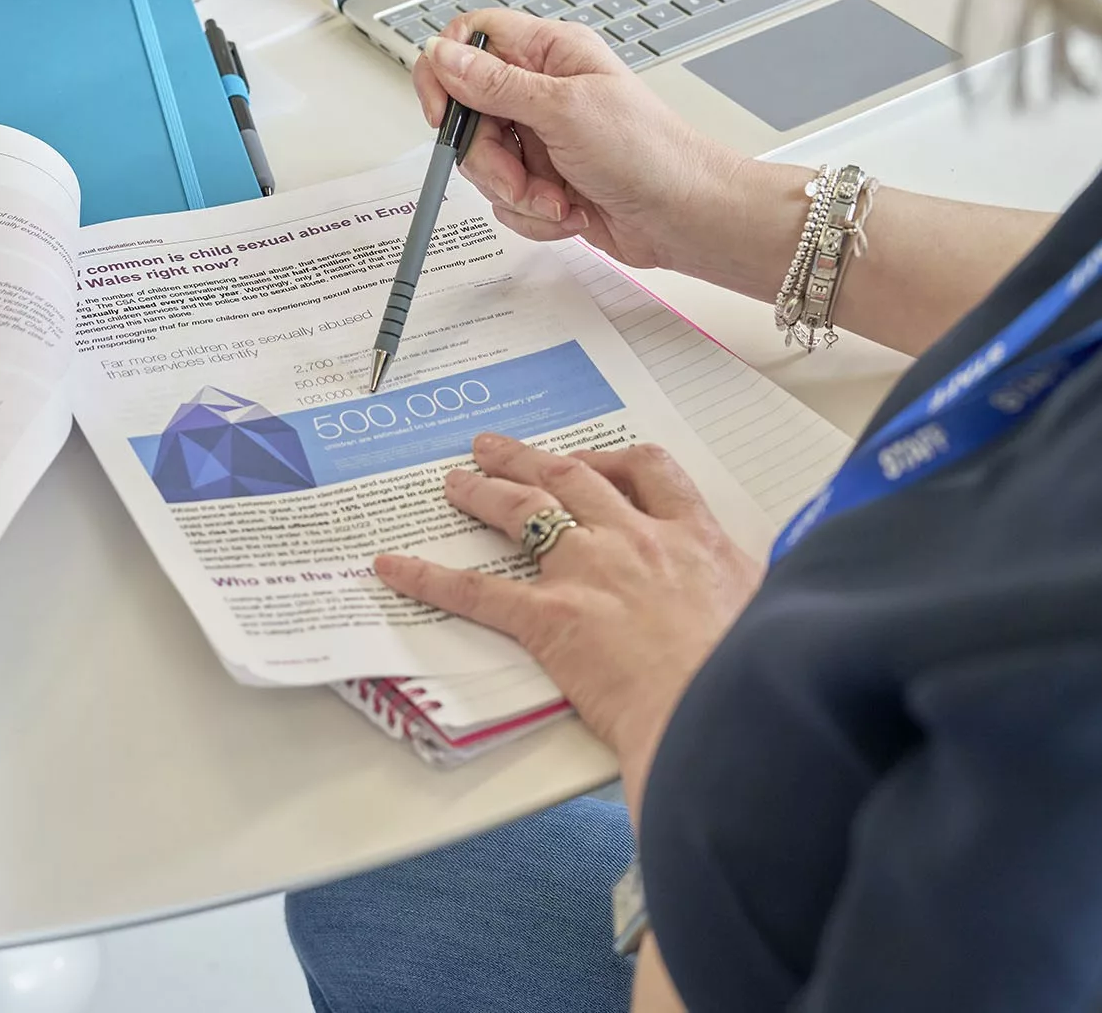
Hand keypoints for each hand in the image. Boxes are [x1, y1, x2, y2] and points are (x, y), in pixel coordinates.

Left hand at [375, 434, 762, 805]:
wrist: (735, 719)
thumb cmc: (760, 679)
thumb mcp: (775, 615)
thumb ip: (751, 592)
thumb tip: (754, 598)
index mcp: (695, 539)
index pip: (650, 472)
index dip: (611, 460)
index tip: (590, 462)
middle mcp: (636, 542)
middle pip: (572, 476)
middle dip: (529, 457)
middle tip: (495, 448)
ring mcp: (589, 575)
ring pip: (525, 509)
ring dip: (485, 489)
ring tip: (456, 479)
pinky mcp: (551, 620)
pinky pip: (477, 592)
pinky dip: (428, 576)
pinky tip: (394, 568)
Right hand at [413, 9, 745, 269]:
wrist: (683, 217)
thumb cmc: (649, 153)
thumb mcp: (564, 110)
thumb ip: (495, 84)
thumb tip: (441, 54)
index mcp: (549, 54)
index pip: (470, 39)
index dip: (446, 73)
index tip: (446, 114)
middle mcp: (540, 91)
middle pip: (468, 115)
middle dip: (489, 159)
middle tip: (519, 175)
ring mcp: (539, 137)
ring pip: (482, 163)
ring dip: (516, 192)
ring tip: (558, 198)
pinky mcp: (541, 178)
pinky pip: (504, 198)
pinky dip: (531, 213)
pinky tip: (568, 210)